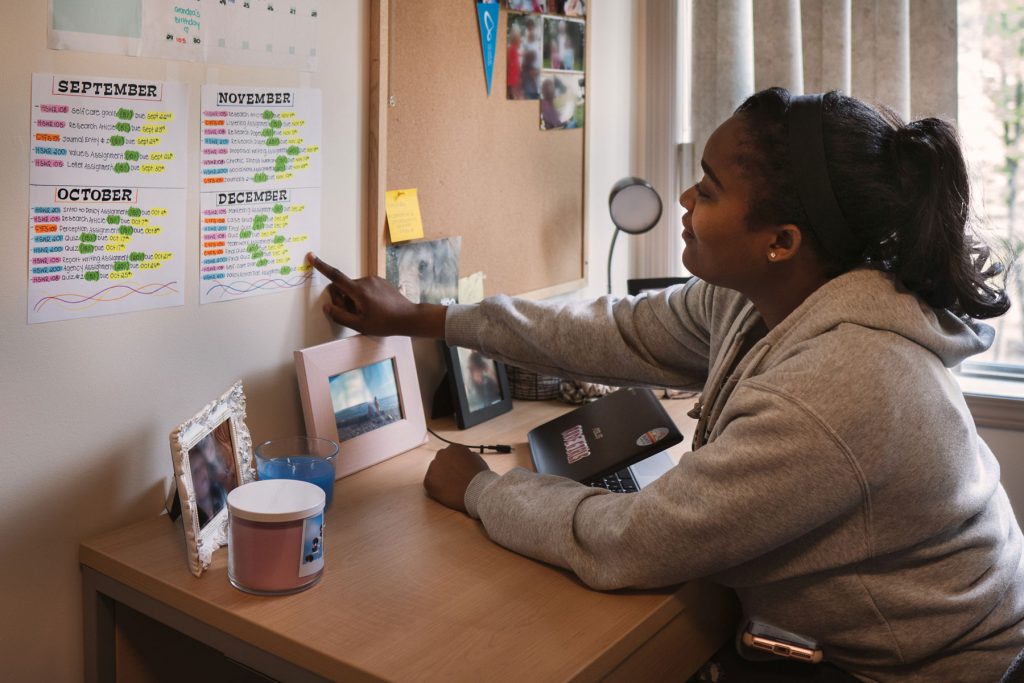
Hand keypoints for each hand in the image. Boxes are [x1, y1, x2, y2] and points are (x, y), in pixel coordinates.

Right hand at [306, 252, 446, 337]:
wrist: (409, 317)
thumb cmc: (385, 323)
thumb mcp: (360, 325)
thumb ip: (340, 316)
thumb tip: (327, 307)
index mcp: (359, 290)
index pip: (336, 276)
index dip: (321, 267)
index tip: (311, 256)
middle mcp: (366, 280)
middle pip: (344, 287)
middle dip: (343, 300)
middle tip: (354, 315)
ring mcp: (374, 279)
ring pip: (354, 288)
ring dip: (353, 299)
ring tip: (366, 313)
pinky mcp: (380, 281)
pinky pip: (364, 287)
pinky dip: (363, 297)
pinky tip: (374, 308)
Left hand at [423, 444, 489, 512]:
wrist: (477, 491)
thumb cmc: (480, 477)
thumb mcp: (477, 459)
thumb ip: (466, 456)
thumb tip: (464, 458)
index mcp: (453, 447)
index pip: (450, 455)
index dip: (454, 464)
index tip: (458, 471)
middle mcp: (441, 454)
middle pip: (441, 462)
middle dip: (446, 470)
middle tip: (454, 480)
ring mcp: (433, 467)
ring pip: (434, 473)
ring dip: (440, 478)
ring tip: (452, 487)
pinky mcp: (428, 481)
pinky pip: (430, 484)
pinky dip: (436, 489)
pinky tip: (447, 492)